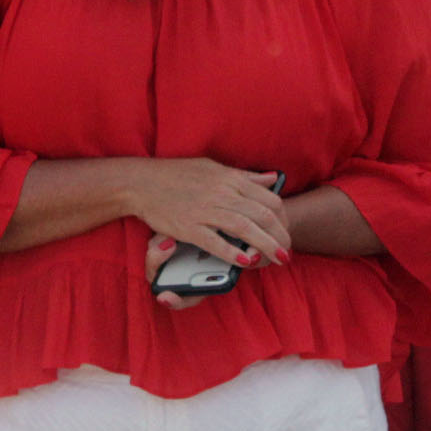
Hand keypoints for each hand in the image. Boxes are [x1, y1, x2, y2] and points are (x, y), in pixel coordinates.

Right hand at [122, 160, 288, 267]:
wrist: (142, 182)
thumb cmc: (177, 174)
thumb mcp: (214, 168)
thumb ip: (244, 176)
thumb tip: (272, 179)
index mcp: (230, 180)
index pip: (268, 198)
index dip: (282, 217)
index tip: (286, 231)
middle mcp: (221, 193)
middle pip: (261, 215)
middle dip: (280, 236)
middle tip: (287, 251)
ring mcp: (205, 210)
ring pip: (244, 228)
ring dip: (265, 246)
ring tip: (278, 259)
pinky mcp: (188, 227)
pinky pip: (214, 241)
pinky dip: (232, 252)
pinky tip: (246, 262)